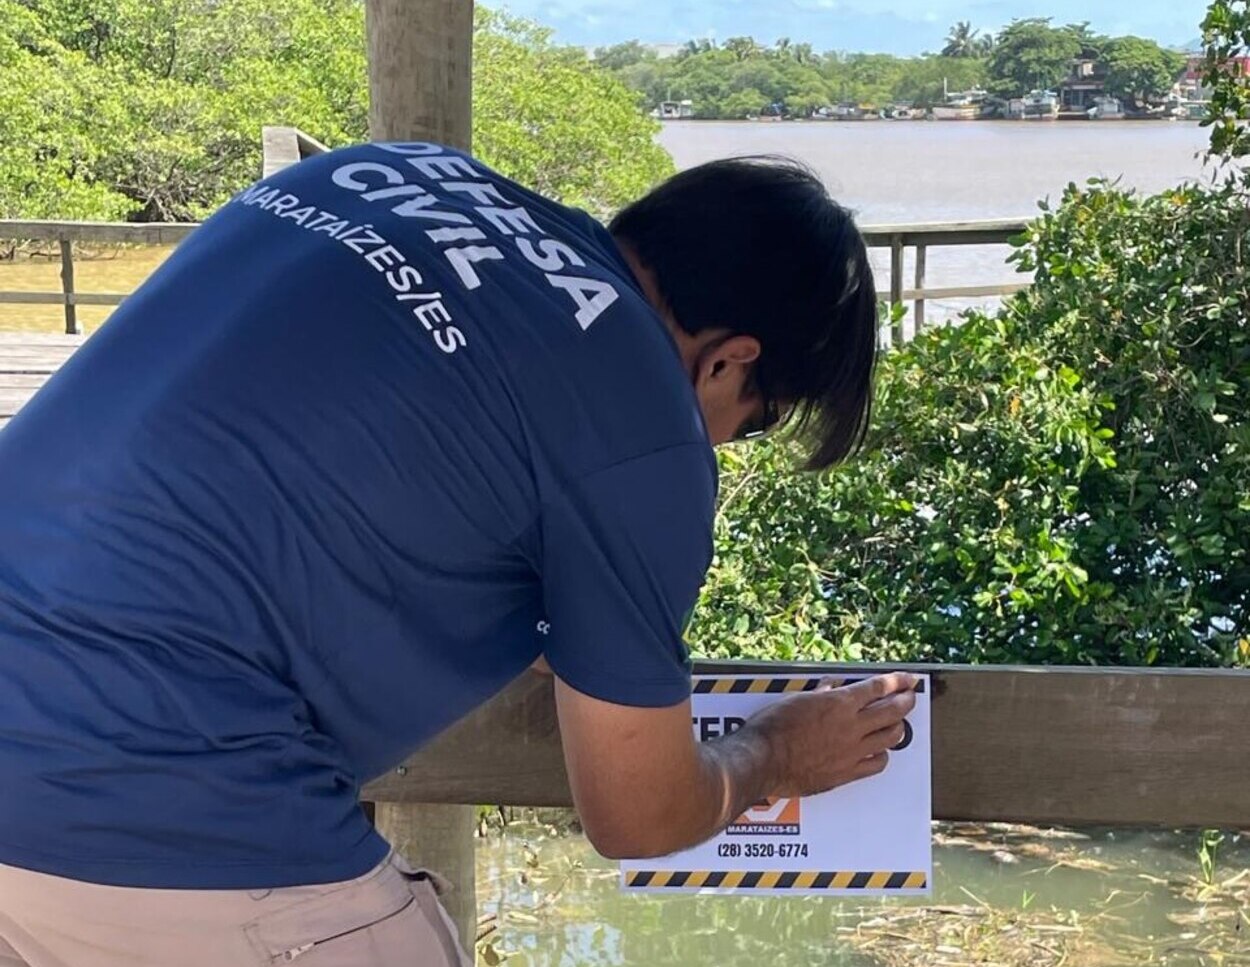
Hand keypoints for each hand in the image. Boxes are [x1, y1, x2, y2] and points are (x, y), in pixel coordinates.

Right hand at [743, 673, 918, 797]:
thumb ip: (820, 694)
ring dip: (898, 727)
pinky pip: (877, 764)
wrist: (763, 760)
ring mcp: (853, 751)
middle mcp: (851, 726)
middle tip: (910, 697)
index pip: (878, 688)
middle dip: (906, 701)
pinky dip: (883, 755)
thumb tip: (832, 687)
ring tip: (898, 723)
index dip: (897, 681)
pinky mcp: (847, 772)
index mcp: (839, 703)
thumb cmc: (773, 727)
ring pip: (891, 737)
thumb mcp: (795, 699)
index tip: (908, 679)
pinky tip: (880, 752)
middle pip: (892, 711)